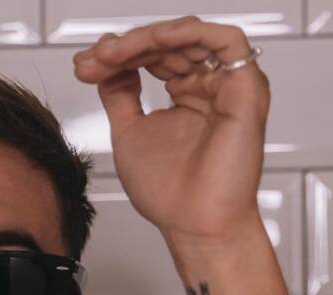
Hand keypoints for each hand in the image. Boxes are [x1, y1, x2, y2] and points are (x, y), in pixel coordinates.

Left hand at [74, 16, 270, 246]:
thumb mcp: (128, 130)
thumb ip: (119, 93)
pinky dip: (190, 32)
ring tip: (113, 53)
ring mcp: (228, 86)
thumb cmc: (170, 194)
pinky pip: (227, 41)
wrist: (193, 225)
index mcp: (186, 94)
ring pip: (191, 36)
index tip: (85, 66)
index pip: (153, 55)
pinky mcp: (247, 89)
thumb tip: (104, 62)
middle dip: (125, 46)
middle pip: (169, 42)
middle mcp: (209, 86)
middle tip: (94, 60)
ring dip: (147, 38)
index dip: (118, 54)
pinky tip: (156, 40)